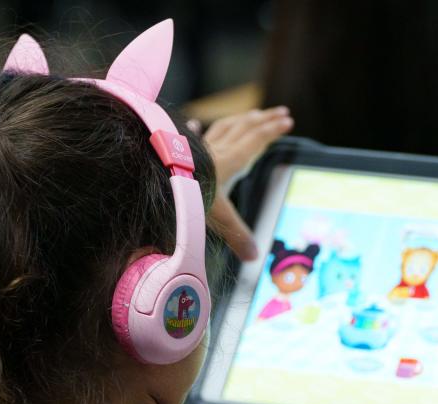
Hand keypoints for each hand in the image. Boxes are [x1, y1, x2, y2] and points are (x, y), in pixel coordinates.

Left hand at [189, 107, 293, 260]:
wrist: (150, 178)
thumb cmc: (183, 195)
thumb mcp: (217, 218)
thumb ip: (237, 235)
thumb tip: (254, 256)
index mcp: (229, 162)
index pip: (256, 139)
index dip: (273, 129)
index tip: (288, 120)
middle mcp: (216, 150)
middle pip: (245, 127)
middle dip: (265, 119)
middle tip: (281, 113)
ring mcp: (197, 148)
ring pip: (224, 127)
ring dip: (241, 120)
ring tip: (251, 115)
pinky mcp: (178, 150)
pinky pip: (194, 137)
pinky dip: (198, 131)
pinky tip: (195, 127)